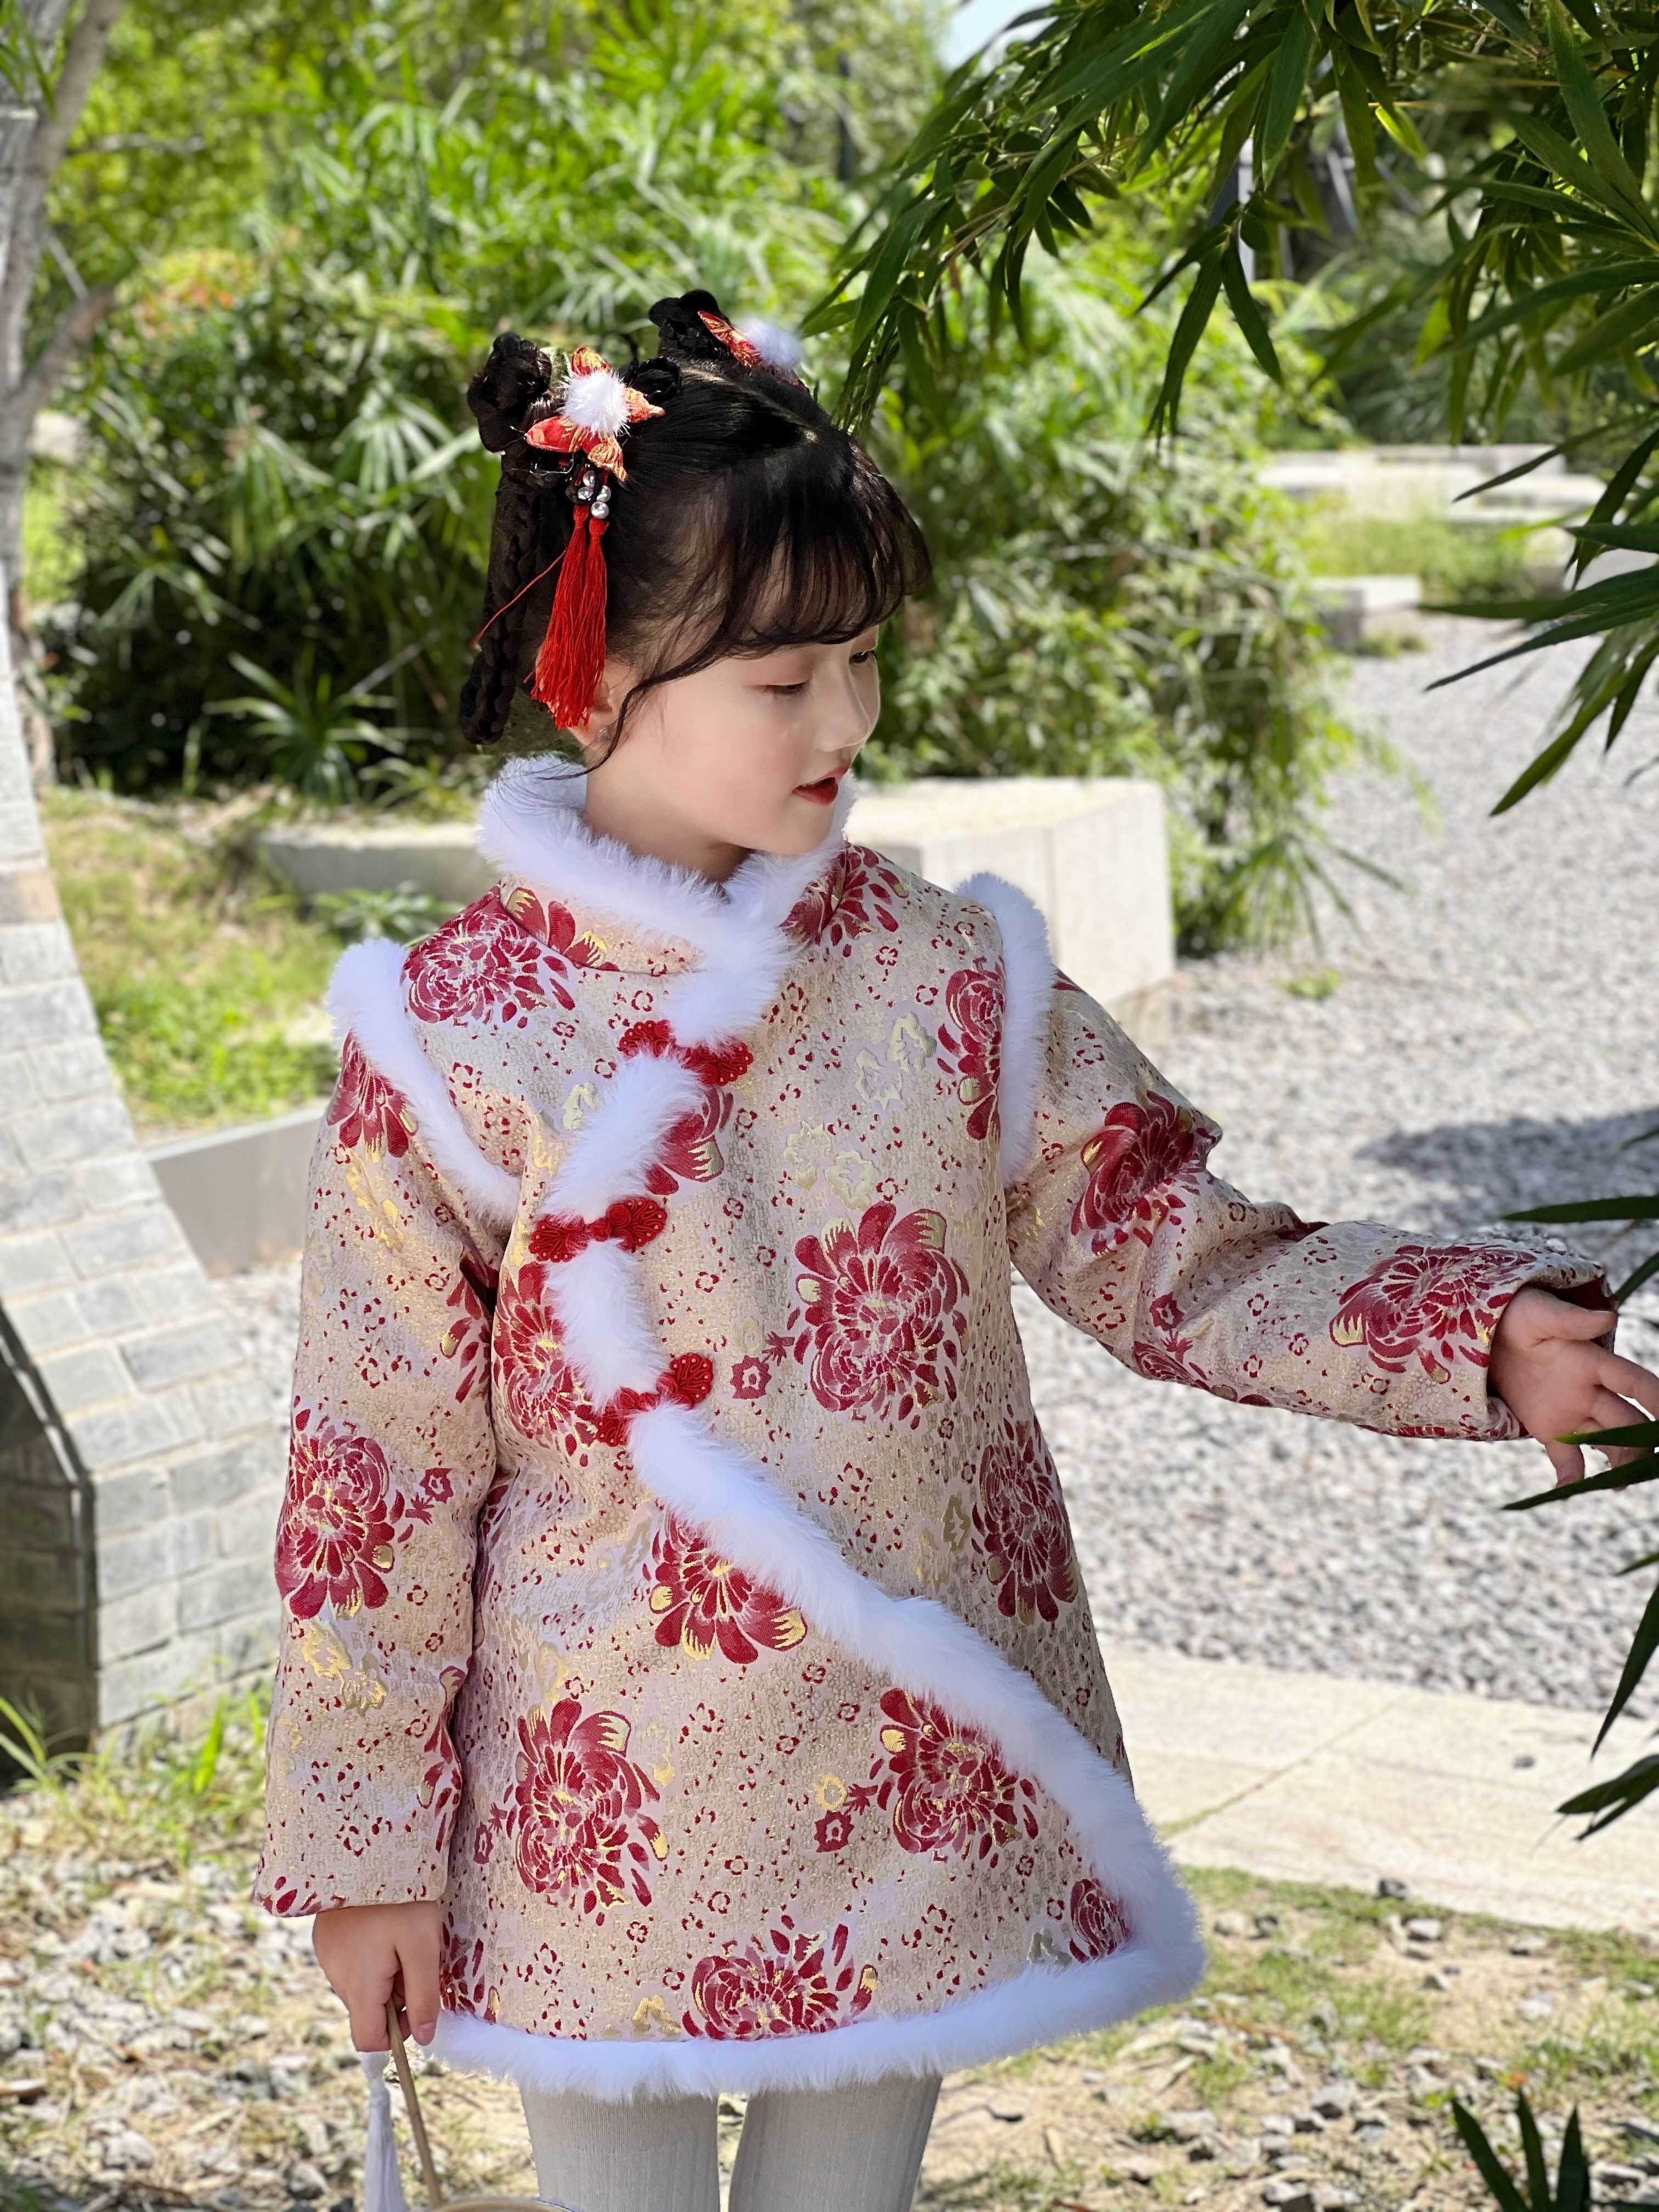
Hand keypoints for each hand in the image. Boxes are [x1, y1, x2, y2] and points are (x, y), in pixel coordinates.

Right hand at [311, 1900, 442, 2051]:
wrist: (367, 1846)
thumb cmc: (401, 1897)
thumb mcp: (423, 1945)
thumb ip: (424, 1995)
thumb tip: (424, 2038)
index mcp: (358, 1984)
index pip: (368, 2040)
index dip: (398, 2034)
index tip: (418, 2001)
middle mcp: (335, 1975)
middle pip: (367, 2010)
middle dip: (395, 1995)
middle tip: (413, 1955)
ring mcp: (326, 1953)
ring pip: (360, 1984)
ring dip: (383, 1973)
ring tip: (398, 1934)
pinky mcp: (326, 1935)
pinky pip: (350, 1961)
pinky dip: (369, 1955)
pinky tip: (380, 1923)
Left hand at [1489, 1287, 1658, 1483]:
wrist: (1487, 1336)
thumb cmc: (1519, 1316)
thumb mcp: (1538, 1312)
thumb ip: (1570, 1320)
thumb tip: (1608, 1318)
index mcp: (1592, 1362)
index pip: (1631, 1381)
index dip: (1653, 1395)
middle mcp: (1590, 1391)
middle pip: (1626, 1420)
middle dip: (1640, 1441)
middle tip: (1647, 1462)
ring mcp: (1572, 1413)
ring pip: (1607, 1442)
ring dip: (1619, 1462)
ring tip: (1622, 1485)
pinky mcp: (1549, 1429)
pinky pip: (1568, 1459)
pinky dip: (1571, 1477)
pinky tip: (1568, 1489)